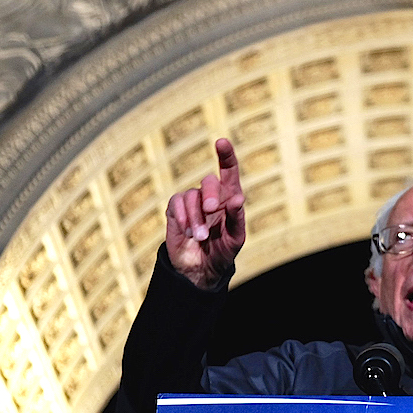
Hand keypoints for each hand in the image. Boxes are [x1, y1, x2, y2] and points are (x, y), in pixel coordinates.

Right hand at [164, 138, 245, 289]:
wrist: (199, 270)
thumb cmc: (222, 252)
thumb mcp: (235, 239)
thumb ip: (237, 218)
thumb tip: (238, 199)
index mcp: (229, 199)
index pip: (229, 172)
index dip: (226, 155)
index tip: (221, 142)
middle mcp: (211, 196)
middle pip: (209, 181)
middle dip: (210, 194)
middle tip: (211, 210)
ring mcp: (192, 202)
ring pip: (191, 195)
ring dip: (195, 216)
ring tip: (200, 236)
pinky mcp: (175, 210)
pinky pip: (176, 202)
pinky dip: (182, 216)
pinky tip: (188, 231)